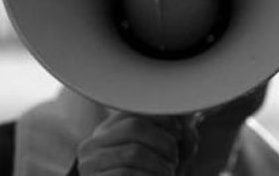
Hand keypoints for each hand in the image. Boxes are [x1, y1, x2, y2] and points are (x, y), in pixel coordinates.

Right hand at [77, 112, 197, 175]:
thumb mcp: (165, 160)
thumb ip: (178, 141)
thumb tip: (188, 124)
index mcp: (109, 131)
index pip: (136, 110)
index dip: (163, 120)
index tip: (178, 136)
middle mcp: (93, 144)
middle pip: (135, 127)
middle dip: (163, 143)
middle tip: (174, 161)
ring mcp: (90, 165)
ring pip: (133, 152)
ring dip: (160, 166)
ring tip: (167, 175)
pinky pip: (126, 174)